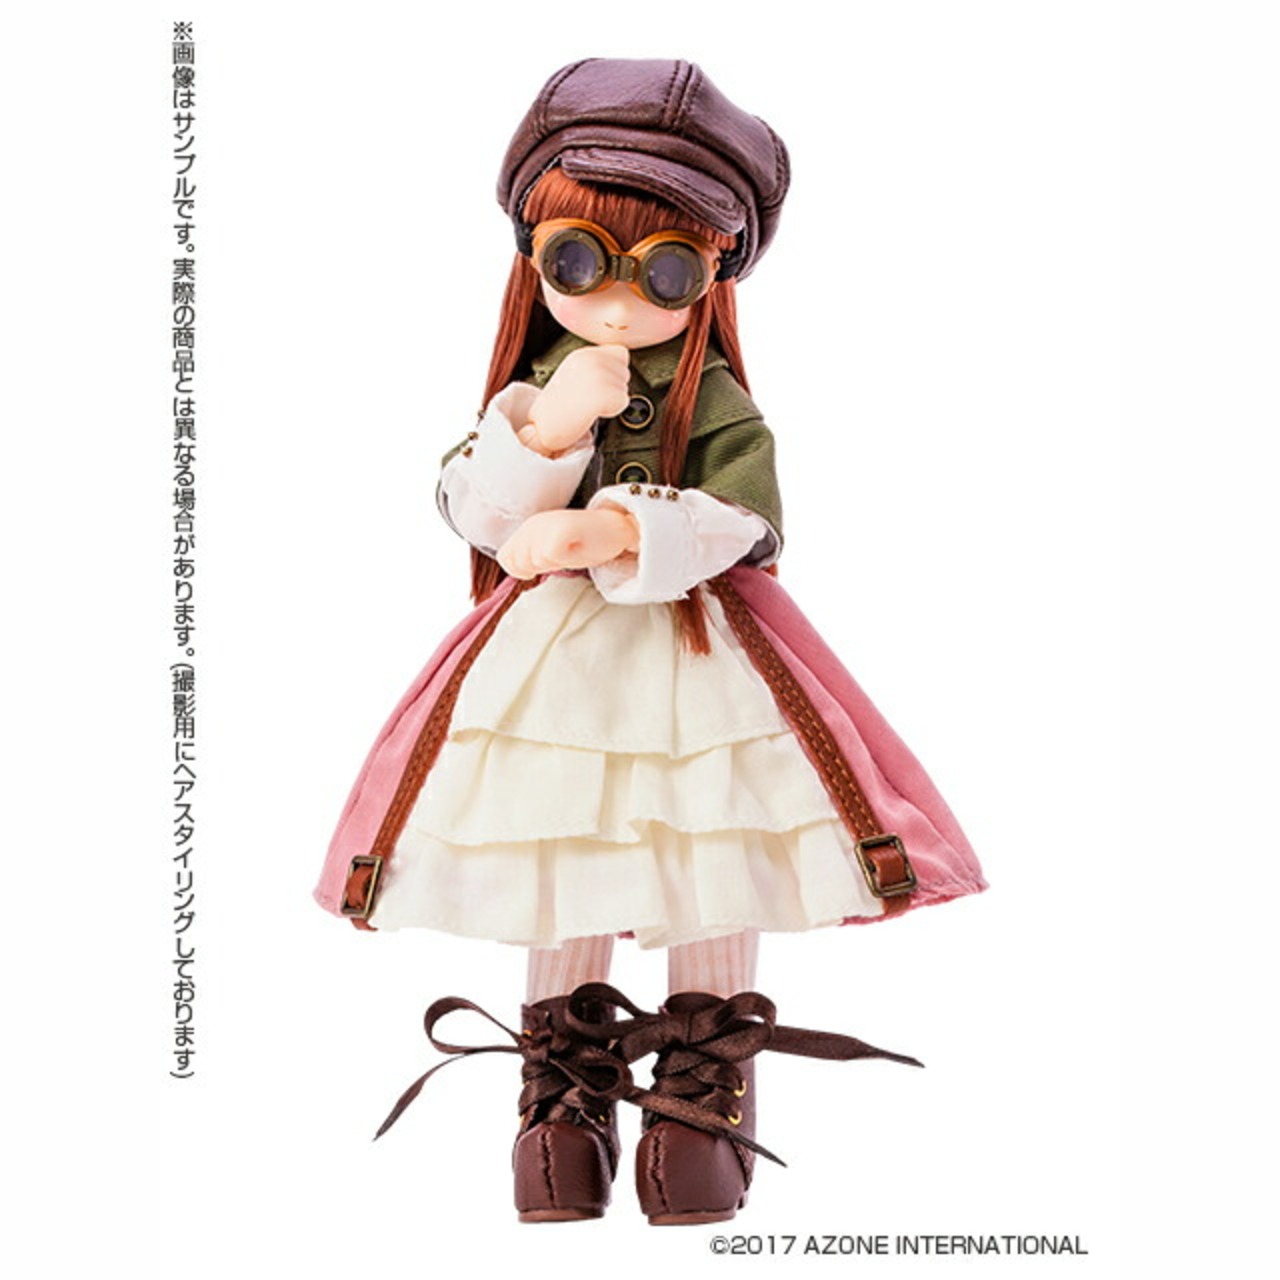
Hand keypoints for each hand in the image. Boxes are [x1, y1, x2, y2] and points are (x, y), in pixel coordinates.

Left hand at [497, 508, 639, 578]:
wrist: (615, 529)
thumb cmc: (584, 543)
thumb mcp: (548, 551)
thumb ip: (528, 558)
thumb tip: (517, 571)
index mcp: (527, 528)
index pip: (506, 559)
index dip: (523, 569)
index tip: (546, 562)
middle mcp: (533, 523)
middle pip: (520, 563)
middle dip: (539, 568)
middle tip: (561, 555)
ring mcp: (546, 524)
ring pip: (535, 561)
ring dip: (554, 563)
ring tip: (569, 550)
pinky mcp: (561, 528)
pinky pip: (550, 556)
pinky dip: (564, 558)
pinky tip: (576, 548)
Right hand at [518, 344, 629, 455]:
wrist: (543, 427)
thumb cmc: (559, 405)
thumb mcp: (576, 373)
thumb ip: (598, 363)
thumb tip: (623, 361)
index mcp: (583, 353)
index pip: (621, 353)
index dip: (614, 371)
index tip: (593, 384)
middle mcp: (591, 359)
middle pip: (625, 372)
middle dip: (613, 388)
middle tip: (587, 397)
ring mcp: (598, 376)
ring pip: (625, 389)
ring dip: (611, 401)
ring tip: (587, 404)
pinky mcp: (603, 394)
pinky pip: (624, 403)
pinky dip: (611, 412)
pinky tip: (591, 412)